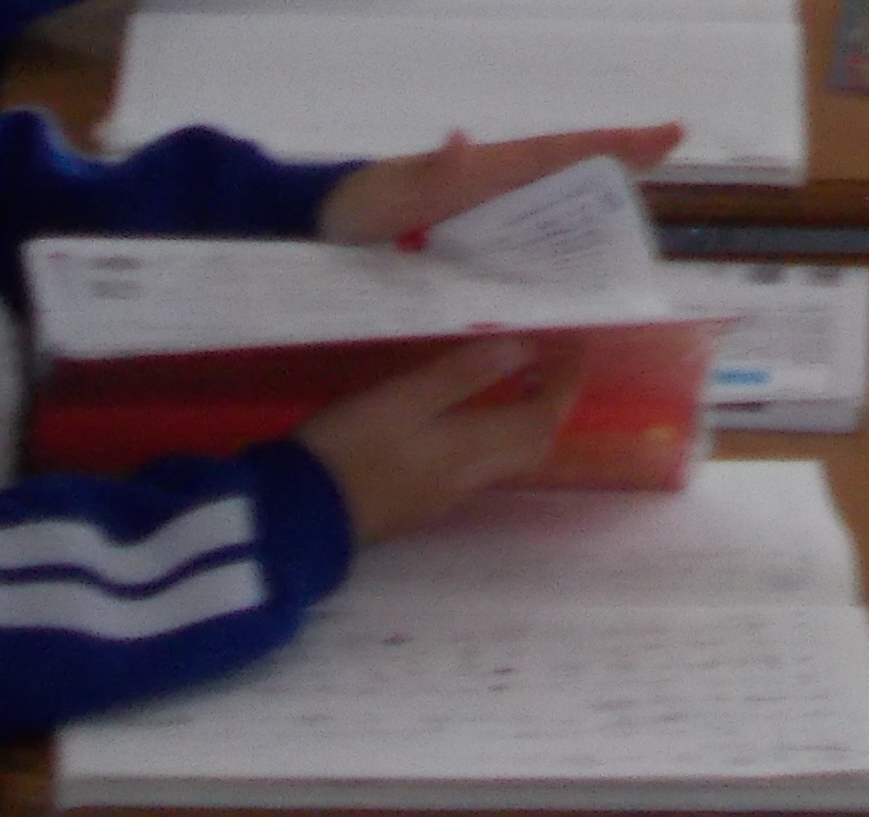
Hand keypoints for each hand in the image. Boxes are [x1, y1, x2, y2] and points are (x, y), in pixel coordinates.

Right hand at [296, 338, 585, 542]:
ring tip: (518, 381)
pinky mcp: (418, 503)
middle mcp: (468, 477)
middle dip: (551, 403)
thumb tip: (523, 348)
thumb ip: (462, 374)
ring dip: (524, 420)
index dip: (564, 384)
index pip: (541, 419)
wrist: (295, 519)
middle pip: (532, 444)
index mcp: (471, 449)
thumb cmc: (348, 447)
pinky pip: (478, 466)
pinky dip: (493, 436)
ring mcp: (443, 495)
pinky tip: (471, 416)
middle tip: (551, 363)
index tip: (574, 348)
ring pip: (507, 458)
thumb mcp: (402, 398)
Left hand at [317, 123, 685, 247]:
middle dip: (619, 165)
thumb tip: (464, 141)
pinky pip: (526, 237)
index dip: (615, 145)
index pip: (562, 152)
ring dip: (594, 204)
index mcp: (487, 170)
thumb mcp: (394, 192)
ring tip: (638, 219)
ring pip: (552, 204)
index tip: (669, 134)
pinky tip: (572, 264)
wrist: (314, 228)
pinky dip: (557, 239)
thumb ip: (431, 175)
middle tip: (670, 154)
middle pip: (569, 172)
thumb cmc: (358, 206)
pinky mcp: (467, 243)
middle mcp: (493, 186)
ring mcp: (482, 215)